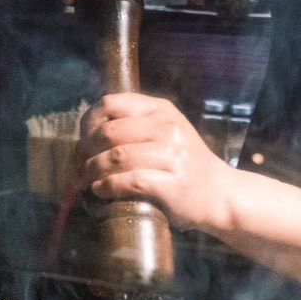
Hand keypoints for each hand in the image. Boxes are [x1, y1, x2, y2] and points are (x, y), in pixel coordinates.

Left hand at [78, 93, 236, 231]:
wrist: (220, 195)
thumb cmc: (189, 166)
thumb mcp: (169, 132)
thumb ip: (138, 124)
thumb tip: (92, 130)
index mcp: (162, 111)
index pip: (111, 104)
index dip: (89, 122)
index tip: (83, 141)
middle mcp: (167, 128)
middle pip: (109, 132)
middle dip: (86, 151)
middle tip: (80, 166)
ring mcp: (171, 156)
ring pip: (116, 157)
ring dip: (93, 171)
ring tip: (86, 180)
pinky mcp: (170, 184)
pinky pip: (128, 181)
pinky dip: (108, 187)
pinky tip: (101, 191)